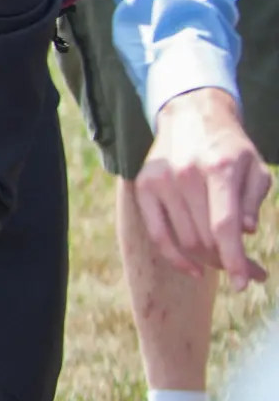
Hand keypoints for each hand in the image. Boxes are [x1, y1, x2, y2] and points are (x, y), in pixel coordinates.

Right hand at [137, 88, 272, 286]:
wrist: (191, 117)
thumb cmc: (231, 148)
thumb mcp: (255, 168)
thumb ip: (252, 200)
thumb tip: (246, 232)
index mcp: (218, 168)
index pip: (223, 224)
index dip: (235, 258)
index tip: (244, 283)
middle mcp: (185, 174)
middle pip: (206, 237)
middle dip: (229, 259)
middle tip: (251, 269)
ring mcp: (161, 180)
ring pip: (186, 240)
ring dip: (208, 258)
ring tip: (227, 259)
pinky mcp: (144, 186)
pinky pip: (158, 235)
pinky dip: (176, 257)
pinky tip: (193, 268)